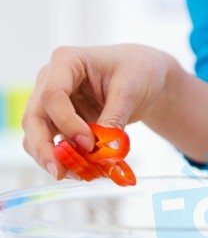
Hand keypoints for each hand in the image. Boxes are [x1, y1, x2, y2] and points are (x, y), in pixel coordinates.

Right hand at [22, 44, 169, 178]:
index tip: (89, 144)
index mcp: (66, 62)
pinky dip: (64, 160)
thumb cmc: (137, 71)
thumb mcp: (130, 91)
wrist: (143, 78)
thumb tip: (102, 152)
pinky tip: (82, 171)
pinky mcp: (60, 122)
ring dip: (53, 158)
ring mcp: (53, 103)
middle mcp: (51, 81)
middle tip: (60, 173)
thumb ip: (114, 119)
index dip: (67, 123)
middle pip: (34, 117)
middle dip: (45, 148)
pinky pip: (53, 144)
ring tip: (78, 175)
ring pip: (37, 135)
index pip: (52, 95)